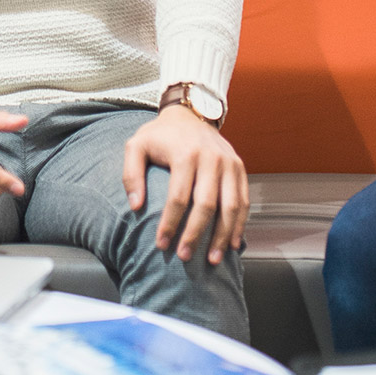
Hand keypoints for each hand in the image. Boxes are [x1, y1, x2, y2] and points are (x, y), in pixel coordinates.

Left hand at [122, 107, 248, 265]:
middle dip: (195, 234)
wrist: (190, 114)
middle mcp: (211, 158)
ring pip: (231, 206)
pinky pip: (243, 201)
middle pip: (206, 205)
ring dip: (222, 236)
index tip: (161, 245)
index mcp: (185, 153)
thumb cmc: (160, 135)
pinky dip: (240, 224)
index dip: (170, 224)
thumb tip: (135, 207)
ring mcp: (229, 163)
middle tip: (184, 257)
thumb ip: (131, 175)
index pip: (178, 197)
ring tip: (213, 261)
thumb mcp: (136, 146)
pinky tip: (233, 245)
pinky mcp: (240, 167)